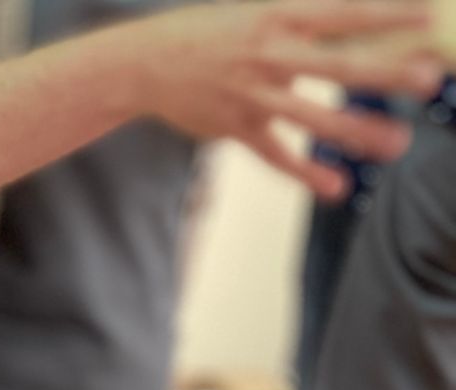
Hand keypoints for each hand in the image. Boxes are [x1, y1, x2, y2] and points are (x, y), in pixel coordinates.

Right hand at [124, 0, 445, 197]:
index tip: (427, 17)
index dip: (386, 16)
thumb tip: (354, 33)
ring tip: (397, 144)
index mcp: (280, 17)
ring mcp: (252, 97)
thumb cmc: (214, 33)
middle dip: (385, 74)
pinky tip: (337, 187)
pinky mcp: (235, 129)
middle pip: (338, 66)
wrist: (148, 63)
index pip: (344, 14)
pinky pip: (275, 155)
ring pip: (313, 117)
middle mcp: (269, 56)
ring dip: (357, 131)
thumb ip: (304, 23)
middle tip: (428, 80)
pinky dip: (305, 173)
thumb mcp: (259, 12)